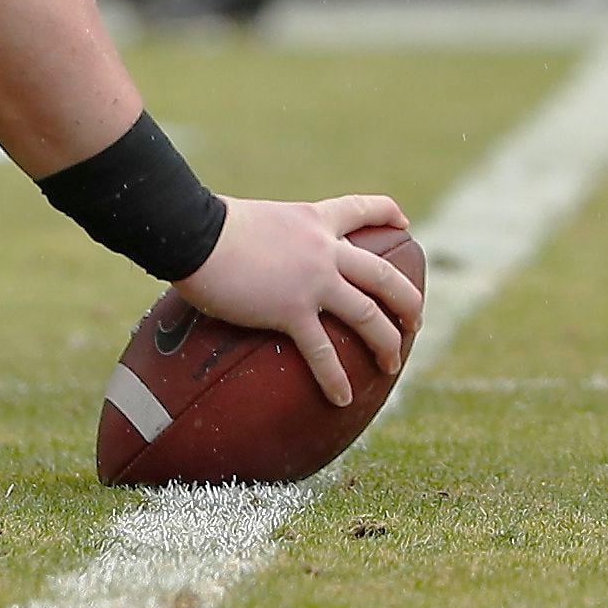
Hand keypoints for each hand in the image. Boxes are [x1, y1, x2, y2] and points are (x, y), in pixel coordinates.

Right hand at [176, 190, 419, 405]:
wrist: (193, 231)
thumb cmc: (206, 223)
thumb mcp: (253, 218)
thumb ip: (268, 234)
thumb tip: (247, 249)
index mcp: (313, 220)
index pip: (360, 209)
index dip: (387, 213)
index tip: (404, 223)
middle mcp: (323, 249)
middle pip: (383, 275)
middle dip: (406, 299)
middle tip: (414, 320)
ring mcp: (312, 281)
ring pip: (367, 314)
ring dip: (386, 342)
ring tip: (393, 363)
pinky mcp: (291, 310)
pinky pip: (322, 351)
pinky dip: (335, 378)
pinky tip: (342, 398)